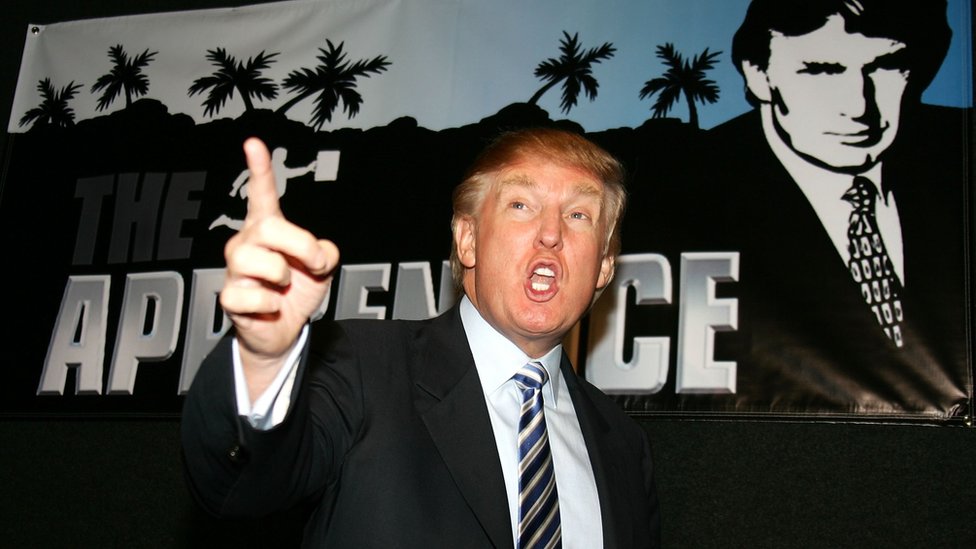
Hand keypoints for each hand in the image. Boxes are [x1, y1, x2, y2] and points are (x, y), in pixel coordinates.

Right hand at [220, 138, 338, 395]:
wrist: (284, 330)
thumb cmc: (298, 290)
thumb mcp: (322, 266)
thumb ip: (324, 250)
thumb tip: (316, 254)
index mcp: (267, 228)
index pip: (261, 194)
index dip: (259, 169)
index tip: (254, 143)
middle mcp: (246, 242)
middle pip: (269, 227)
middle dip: (301, 245)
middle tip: (316, 265)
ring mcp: (234, 269)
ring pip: (264, 262)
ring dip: (286, 277)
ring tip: (283, 287)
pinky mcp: (229, 297)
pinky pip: (255, 295)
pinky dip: (272, 303)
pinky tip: (269, 306)